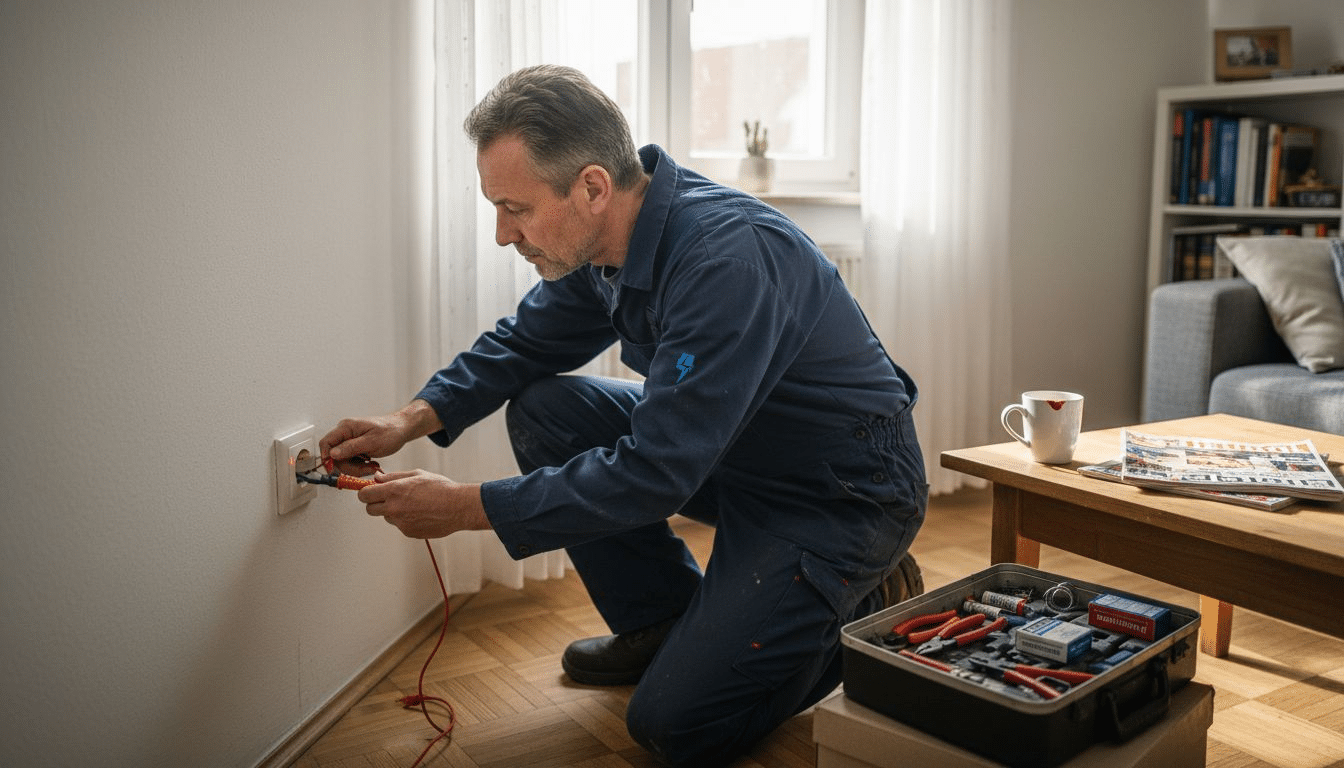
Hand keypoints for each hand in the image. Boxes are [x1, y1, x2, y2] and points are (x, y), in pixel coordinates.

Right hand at [319, 400, 441, 473]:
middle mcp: (345, 433)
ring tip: (372, 466)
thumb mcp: (372, 442)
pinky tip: (371, 464)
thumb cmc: (391, 431)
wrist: (401, 430)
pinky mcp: (355, 447)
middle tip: (365, 468)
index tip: (333, 469)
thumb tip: (333, 454)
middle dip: (349, 467)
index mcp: (346, 427)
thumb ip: (351, 447)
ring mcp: (350, 440)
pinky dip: (360, 466)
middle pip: (334, 456)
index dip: (326, 457)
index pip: (326, 442)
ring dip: (356, 468)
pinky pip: (351, 461)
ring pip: (343, 461)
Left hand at [358, 469, 490, 538]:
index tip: (370, 492)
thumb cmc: (441, 488)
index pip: (364, 495)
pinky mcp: (408, 532)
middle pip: (370, 509)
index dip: (366, 493)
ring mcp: (400, 522)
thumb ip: (393, 476)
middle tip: (387, 498)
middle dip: (375, 503)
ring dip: (393, 512)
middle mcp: (393, 508)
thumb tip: (378, 478)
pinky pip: (400, 525)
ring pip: (387, 517)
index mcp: (394, 491)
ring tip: (413, 505)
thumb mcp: (416, 474)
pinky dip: (406, 520)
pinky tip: (421, 513)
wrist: (458, 507)